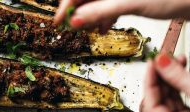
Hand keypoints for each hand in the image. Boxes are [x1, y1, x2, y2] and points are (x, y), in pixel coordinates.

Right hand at [54, 0, 189, 32]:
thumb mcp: (130, 3)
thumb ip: (101, 10)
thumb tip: (76, 20)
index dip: (66, 6)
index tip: (58, 22)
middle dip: (78, 12)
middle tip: (73, 28)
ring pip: (97, 1)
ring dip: (92, 16)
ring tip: (90, 30)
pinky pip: (110, 6)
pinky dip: (105, 17)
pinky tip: (105, 27)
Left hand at [144, 53, 189, 111]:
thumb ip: (180, 78)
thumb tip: (161, 62)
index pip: (153, 108)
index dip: (150, 83)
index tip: (151, 64)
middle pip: (161, 103)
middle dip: (162, 79)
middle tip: (162, 59)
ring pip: (171, 100)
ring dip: (172, 80)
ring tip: (174, 60)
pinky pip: (182, 101)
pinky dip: (181, 86)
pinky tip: (181, 69)